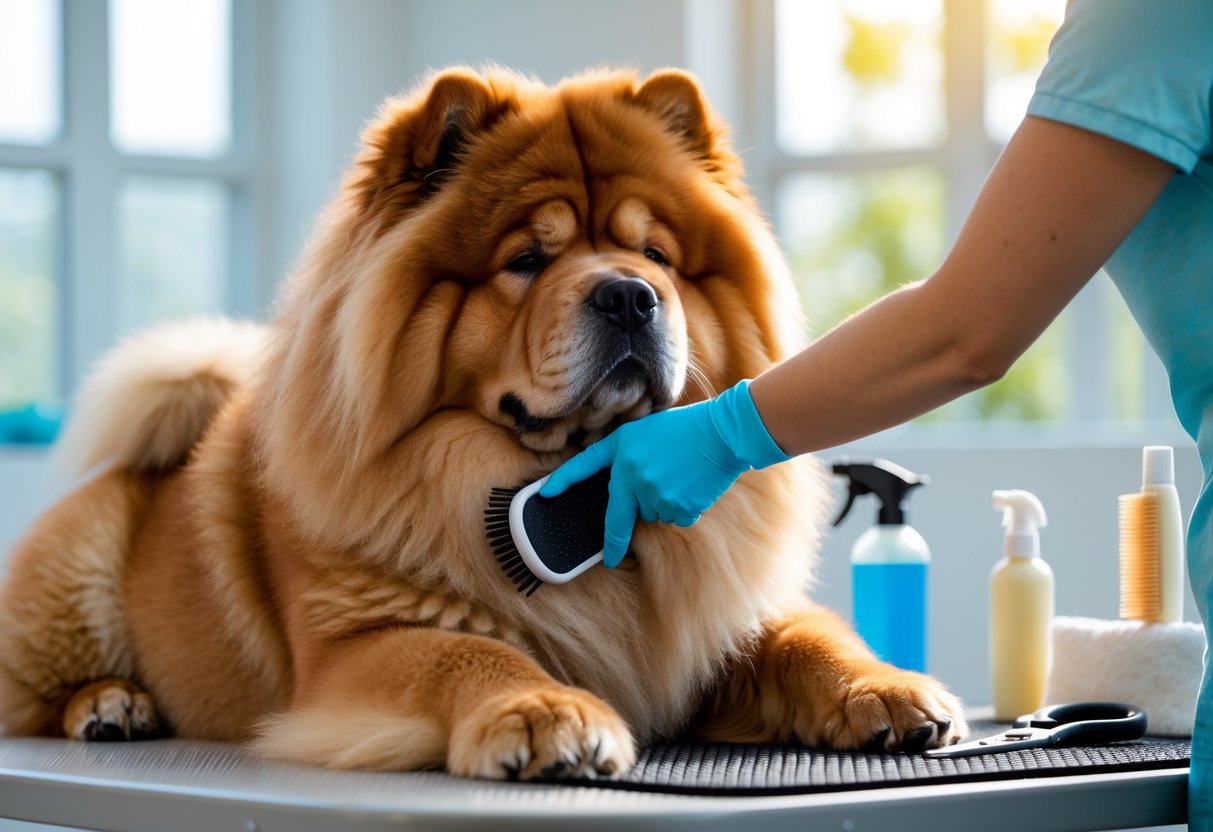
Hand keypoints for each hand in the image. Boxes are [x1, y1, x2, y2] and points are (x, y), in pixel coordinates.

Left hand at [539, 380, 788, 566]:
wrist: (722, 435)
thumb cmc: (683, 427)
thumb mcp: (642, 430)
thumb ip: (621, 455)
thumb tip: (616, 483)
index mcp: (623, 458)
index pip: (584, 471)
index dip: (562, 483)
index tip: (546, 495)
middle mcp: (634, 481)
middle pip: (627, 507)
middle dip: (640, 498)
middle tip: (662, 475)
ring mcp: (657, 499)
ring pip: (652, 513)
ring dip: (662, 501)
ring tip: (680, 473)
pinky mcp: (680, 511)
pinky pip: (675, 518)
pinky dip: (682, 507)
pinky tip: (692, 484)